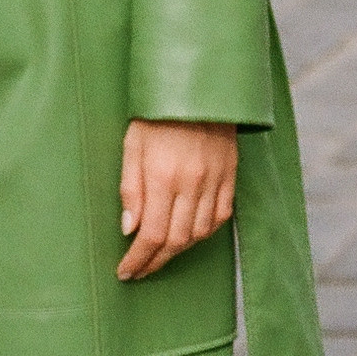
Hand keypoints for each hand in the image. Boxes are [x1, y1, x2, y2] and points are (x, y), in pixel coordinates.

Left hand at [117, 118, 237, 281]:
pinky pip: (221, 217)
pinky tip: (190, 234)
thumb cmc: (158, 111)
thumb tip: (129, 229)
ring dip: (178, 250)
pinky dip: (204, 232)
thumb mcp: (132, 143)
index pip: (151, 234)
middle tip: (140, 271)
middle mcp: (191, 183)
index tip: (126, 272)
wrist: (198, 84)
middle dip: (155, 262)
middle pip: (176, 240)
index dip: (138, 259)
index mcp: (163, 175)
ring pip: (199, 234)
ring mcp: (214, 180)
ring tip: (161, 253)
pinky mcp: (230, 175)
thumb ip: (130, 187)